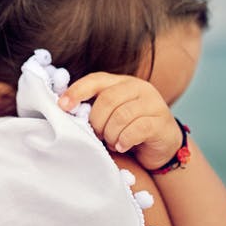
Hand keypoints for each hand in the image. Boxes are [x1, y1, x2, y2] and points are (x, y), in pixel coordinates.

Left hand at [57, 72, 183, 170]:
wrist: (163, 146)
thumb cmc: (130, 130)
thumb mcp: (111, 115)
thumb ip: (95, 108)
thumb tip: (65, 109)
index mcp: (122, 82)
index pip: (96, 80)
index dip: (77, 91)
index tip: (62, 106)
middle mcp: (139, 87)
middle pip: (107, 99)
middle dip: (96, 122)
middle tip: (97, 136)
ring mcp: (153, 103)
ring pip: (121, 115)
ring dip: (110, 134)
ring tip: (111, 142)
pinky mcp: (161, 121)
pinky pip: (136, 129)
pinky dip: (124, 140)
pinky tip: (122, 146)